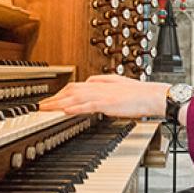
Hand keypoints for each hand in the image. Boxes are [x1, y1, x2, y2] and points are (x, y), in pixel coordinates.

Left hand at [39, 75, 169, 117]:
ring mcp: (103, 94)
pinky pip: (87, 105)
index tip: (51, 99)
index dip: (61, 92)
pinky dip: (74, 107)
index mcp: (103, 82)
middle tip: (40, 105)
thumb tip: (90, 83)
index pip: (76, 86)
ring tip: (45, 109)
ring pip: (75, 96)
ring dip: (58, 103)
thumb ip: (104, 82)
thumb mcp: (119, 83)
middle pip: (71, 89)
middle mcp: (100, 86)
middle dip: (54, 97)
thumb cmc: (140, 93)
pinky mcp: (108, 103)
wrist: (153, 96)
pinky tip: (64, 111)